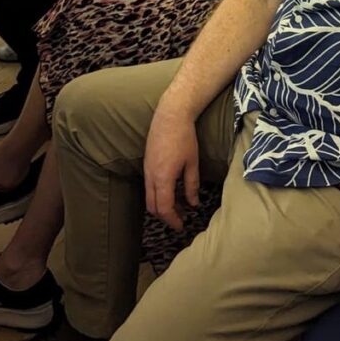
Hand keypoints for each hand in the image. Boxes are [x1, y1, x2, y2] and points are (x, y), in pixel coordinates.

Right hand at [143, 96, 199, 230]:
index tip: (181, 225)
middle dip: (165, 216)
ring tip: (178, 206)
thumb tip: (193, 203)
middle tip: (179, 219)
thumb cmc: (184, 137)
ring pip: (149, 196)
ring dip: (161, 205)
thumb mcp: (192, 163)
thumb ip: (191, 185)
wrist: (170, 115)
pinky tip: (172, 191)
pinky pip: (149, 186)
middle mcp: (151, 176)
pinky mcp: (146, 163)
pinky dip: (158, 194)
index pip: (164, 208)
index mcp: (163, 178)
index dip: (172, 220)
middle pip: (153, 206)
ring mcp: (146, 169)